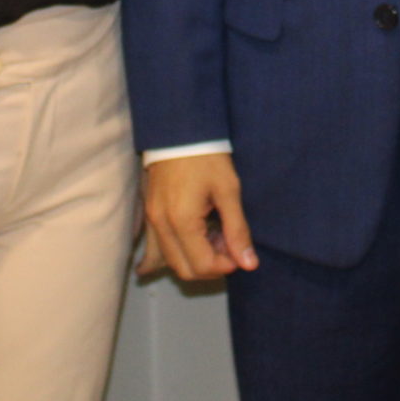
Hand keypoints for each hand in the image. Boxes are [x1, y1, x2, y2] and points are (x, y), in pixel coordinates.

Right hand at [139, 153, 258, 280]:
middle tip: (228, 245)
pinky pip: (159, 248)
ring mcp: (152, 221)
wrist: (180, 131)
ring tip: (215, 236)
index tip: (239, 251)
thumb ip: (237, 230)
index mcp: (181, 221)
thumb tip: (249, 264)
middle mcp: (161, 226)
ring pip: (171, 261)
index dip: (225, 266)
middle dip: (211, 266)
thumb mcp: (229, 191)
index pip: (202, 265)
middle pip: (184, 270)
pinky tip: (195, 239)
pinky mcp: (150, 215)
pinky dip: (178, 252)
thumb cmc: (207, 157)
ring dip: (195, 259)